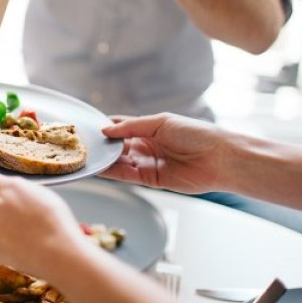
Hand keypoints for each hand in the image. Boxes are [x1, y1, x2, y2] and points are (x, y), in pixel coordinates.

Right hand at [99, 113, 229, 193]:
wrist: (219, 159)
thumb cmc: (195, 134)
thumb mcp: (160, 122)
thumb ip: (131, 127)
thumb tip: (106, 130)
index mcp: (149, 128)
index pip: (121, 127)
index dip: (105, 128)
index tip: (88, 128)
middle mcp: (146, 145)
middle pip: (117, 146)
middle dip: (102, 146)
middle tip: (82, 145)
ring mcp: (147, 163)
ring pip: (119, 161)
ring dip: (104, 160)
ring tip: (87, 158)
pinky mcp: (151, 179)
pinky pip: (127, 175)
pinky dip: (113, 172)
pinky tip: (100, 168)